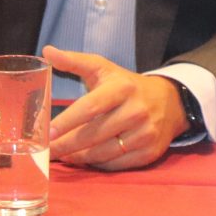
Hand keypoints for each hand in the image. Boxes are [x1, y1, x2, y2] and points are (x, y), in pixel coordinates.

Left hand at [41, 45, 187, 170]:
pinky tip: (83, 160)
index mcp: (121, 88)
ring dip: (79, 157)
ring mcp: (144, 134)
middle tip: (47, 150)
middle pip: (94, 134)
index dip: (67, 121)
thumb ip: (74, 60)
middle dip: (67, 144)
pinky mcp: (149, 153)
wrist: (169, 101)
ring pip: (103, 153)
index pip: (90, 107)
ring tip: (62, 155)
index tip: (48, 132)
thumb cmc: (126, 84)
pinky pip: (116, 165)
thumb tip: (46, 51)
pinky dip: (97, 164)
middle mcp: (136, 111)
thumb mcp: (102, 67)